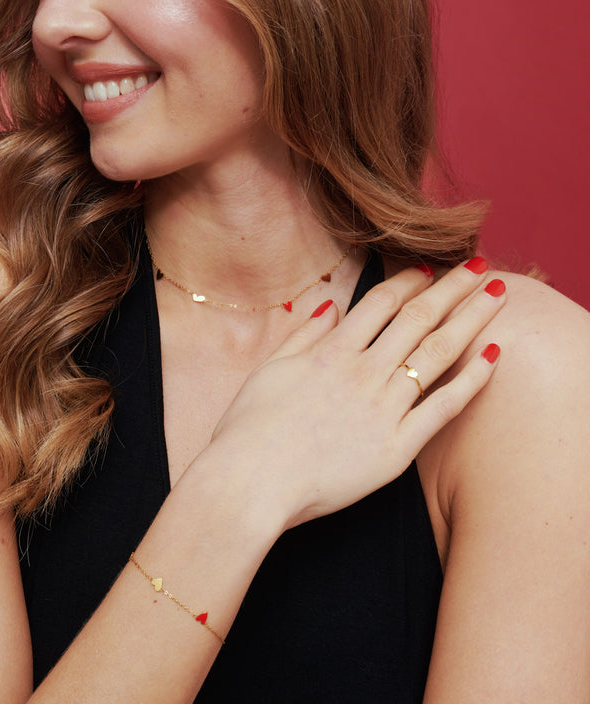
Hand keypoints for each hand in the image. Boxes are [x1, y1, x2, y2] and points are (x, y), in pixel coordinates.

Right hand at [208, 259, 504, 530]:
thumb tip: (328, 306)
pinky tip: (494, 355)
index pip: (380, 303)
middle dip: (452, 286)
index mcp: (330, 352)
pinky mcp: (397, 447)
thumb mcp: (269, 369)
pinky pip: (443, 407)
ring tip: (499, 294)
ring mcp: (383, 408)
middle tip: (480, 266)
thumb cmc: (250, 429)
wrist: (251, 482)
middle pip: (418, 317)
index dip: (408, 280)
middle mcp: (362, 372)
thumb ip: (303, 335)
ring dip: (471, 318)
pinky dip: (471, 380)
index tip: (428, 269)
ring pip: (437, 352)